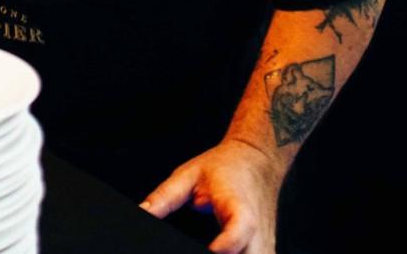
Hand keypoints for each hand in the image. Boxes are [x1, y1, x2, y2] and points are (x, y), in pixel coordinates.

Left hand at [140, 140, 285, 253]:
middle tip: (198, 248)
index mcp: (239, 208)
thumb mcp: (188, 174)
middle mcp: (257, 232)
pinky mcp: (264, 252)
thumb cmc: (225, 167)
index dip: (225, 245)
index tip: (210, 249)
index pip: (239, 232)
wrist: (257, 161)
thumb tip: (142, 210)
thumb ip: (164, 196)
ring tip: (208, 249)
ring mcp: (264, 246)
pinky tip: (217, 253)